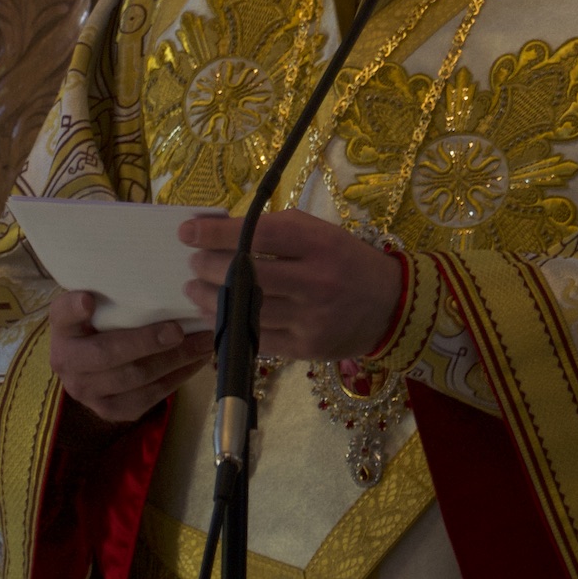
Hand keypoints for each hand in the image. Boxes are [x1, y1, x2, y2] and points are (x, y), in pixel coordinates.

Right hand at [48, 291, 212, 425]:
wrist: (89, 367)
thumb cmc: (99, 324)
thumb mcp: (94, 305)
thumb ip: (105, 294)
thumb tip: (132, 282)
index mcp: (61, 328)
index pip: (63, 315)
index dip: (74, 309)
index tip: (89, 301)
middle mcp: (66, 362)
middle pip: (107, 354)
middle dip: (146, 342)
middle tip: (178, 330)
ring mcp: (87, 392)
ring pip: (135, 379)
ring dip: (174, 361)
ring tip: (202, 343)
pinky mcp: (110, 411)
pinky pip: (147, 397)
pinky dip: (176, 378)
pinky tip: (196, 362)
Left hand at [180, 210, 402, 361]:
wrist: (390, 306)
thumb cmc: (345, 259)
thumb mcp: (318, 233)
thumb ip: (273, 230)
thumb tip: (217, 231)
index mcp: (318, 244)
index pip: (257, 236)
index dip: (216, 234)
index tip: (187, 232)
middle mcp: (315, 281)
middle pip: (246, 276)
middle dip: (208, 268)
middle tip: (192, 263)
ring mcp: (311, 319)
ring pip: (247, 311)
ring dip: (211, 300)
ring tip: (194, 290)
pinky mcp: (306, 349)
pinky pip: (258, 339)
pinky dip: (231, 327)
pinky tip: (217, 316)